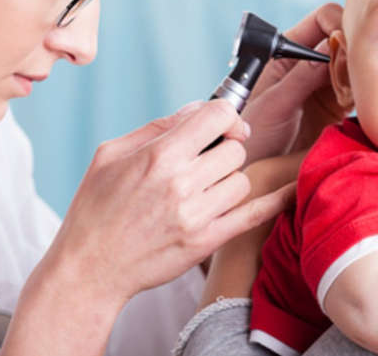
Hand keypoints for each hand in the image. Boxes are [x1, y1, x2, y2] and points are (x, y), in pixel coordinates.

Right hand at [44, 99, 291, 302]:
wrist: (89, 268)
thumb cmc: (95, 208)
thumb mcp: (111, 154)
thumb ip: (158, 127)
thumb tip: (197, 108)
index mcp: (159, 156)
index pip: (218, 115)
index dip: (224, 115)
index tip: (220, 124)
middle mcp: (182, 183)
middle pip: (235, 149)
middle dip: (225, 149)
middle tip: (207, 160)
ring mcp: (198, 215)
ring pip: (242, 179)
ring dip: (229, 178)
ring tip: (206, 187)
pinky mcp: (207, 241)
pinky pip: (255, 214)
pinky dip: (275, 199)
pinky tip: (288, 188)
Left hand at [242, 3, 347, 163]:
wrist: (252, 168)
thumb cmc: (251, 134)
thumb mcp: (273, 104)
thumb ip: (301, 77)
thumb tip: (330, 46)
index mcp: (287, 50)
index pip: (322, 19)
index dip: (338, 25)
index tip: (345, 46)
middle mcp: (308, 62)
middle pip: (345, 39)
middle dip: (354, 52)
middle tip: (352, 75)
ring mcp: (324, 83)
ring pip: (356, 65)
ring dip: (360, 76)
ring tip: (348, 96)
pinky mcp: (337, 105)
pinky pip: (359, 91)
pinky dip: (364, 96)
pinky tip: (354, 108)